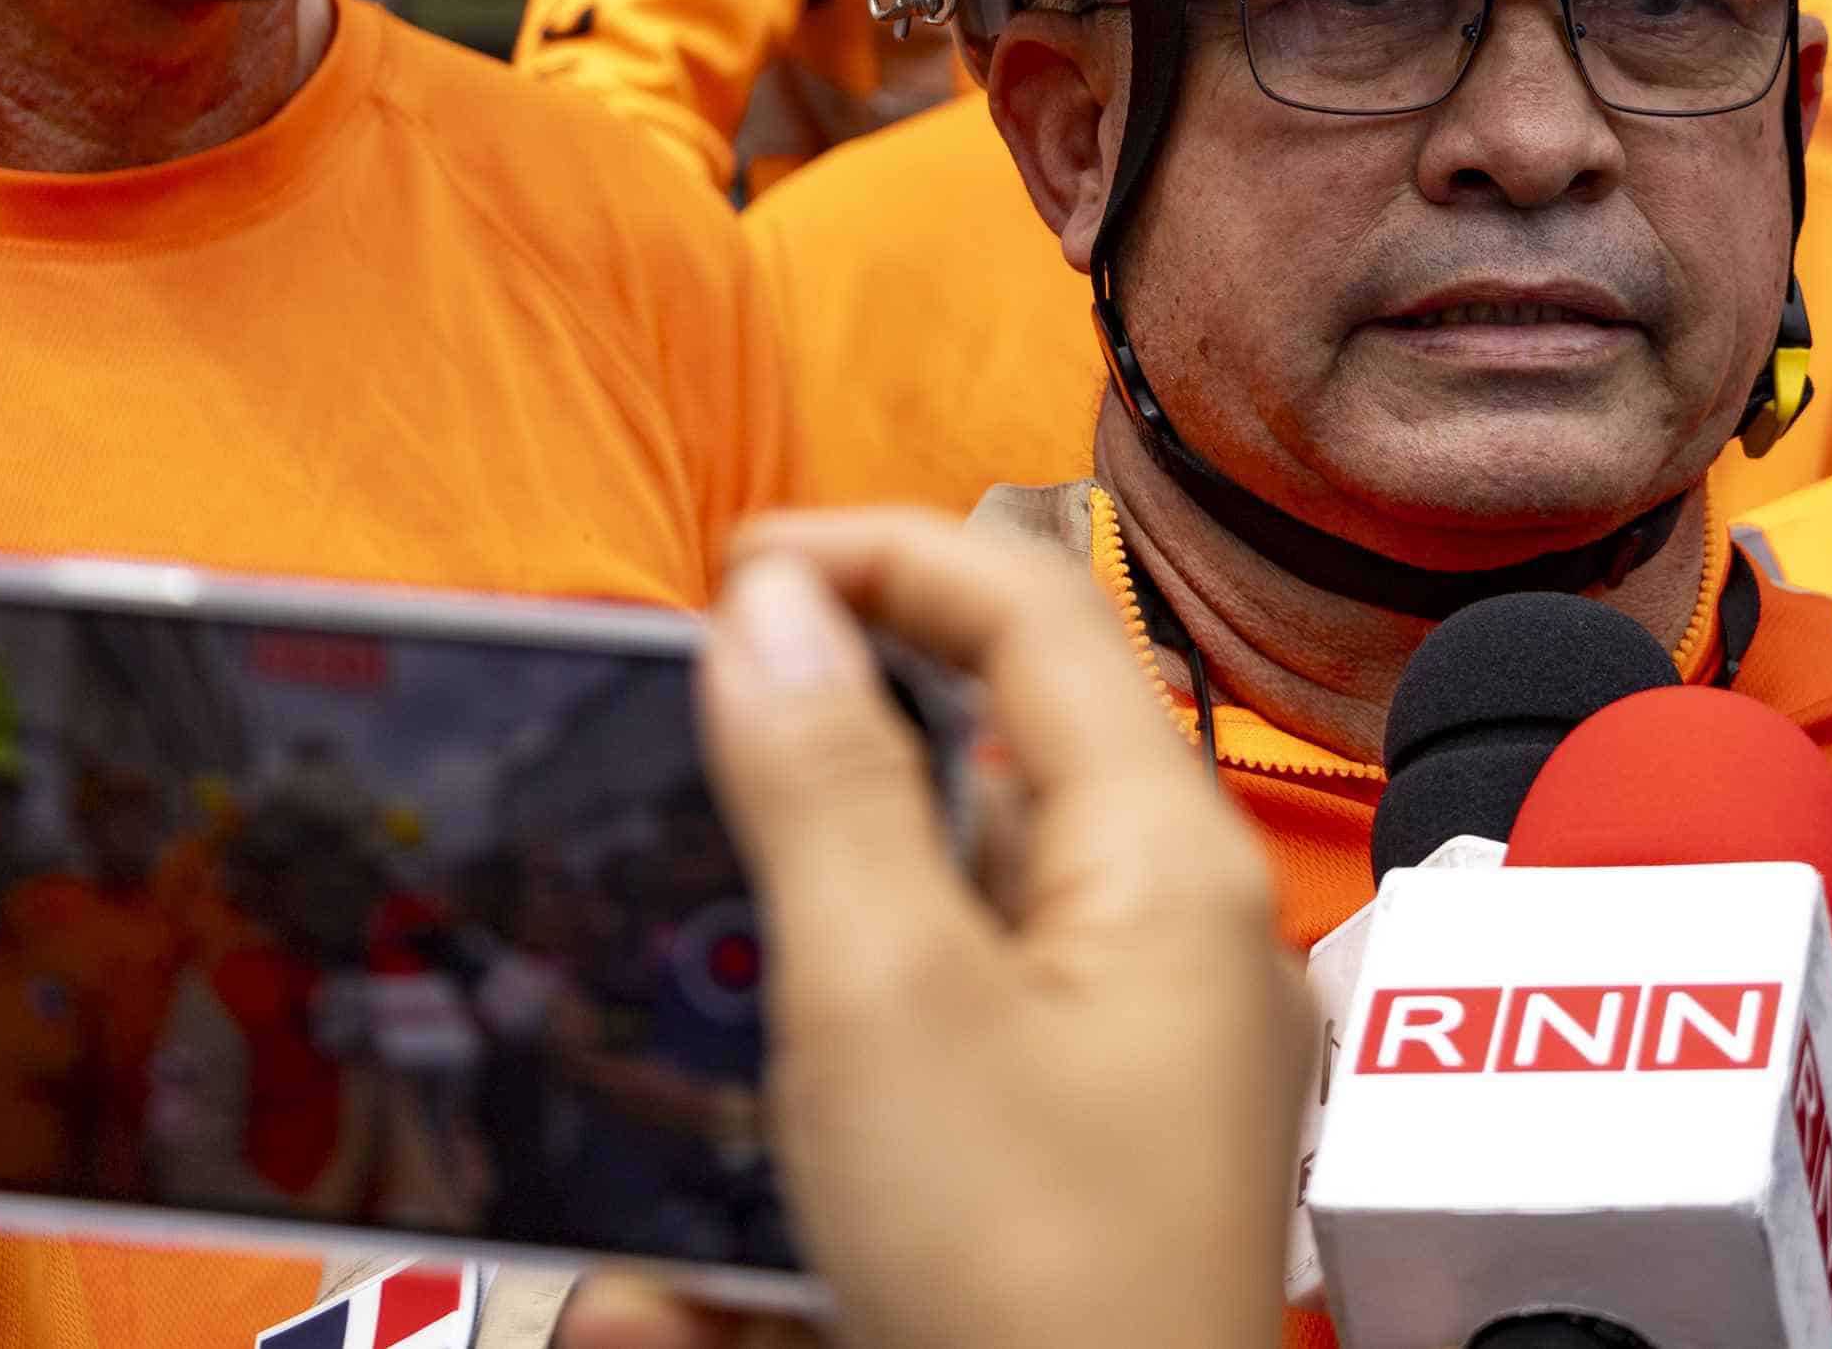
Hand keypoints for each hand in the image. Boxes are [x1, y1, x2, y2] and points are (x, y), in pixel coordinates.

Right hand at [559, 510, 1308, 1348]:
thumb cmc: (1032, 1298)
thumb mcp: (884, 1008)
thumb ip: (821, 787)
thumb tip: (769, 602)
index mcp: (1163, 863)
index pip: (1026, 613)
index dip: (871, 556)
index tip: (725, 570)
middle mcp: (1165, 944)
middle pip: (963, 778)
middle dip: (795, 799)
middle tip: (666, 806)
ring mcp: (1122, 1064)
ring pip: (915, 946)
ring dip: (776, 990)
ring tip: (679, 1088)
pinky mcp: (1063, 1168)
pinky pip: (913, 1085)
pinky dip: (802, 1124)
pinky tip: (696, 1271)